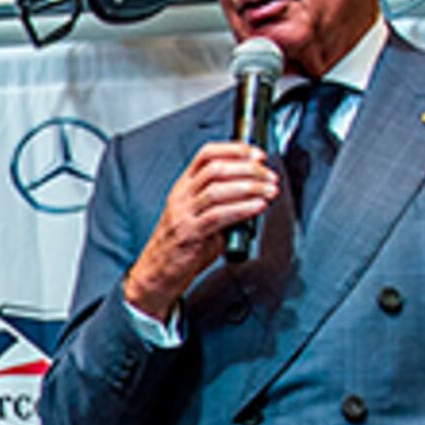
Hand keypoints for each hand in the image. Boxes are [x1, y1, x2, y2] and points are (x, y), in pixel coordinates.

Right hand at [123, 141, 283, 319]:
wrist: (156, 274)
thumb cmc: (179, 247)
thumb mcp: (198, 216)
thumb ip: (221, 205)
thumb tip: (254, 197)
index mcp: (183, 187)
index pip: (206, 155)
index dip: (234, 149)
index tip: (257, 154)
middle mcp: (181, 197)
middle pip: (216, 169)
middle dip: (248, 168)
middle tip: (268, 175)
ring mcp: (183, 215)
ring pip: (218, 190)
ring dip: (250, 187)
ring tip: (269, 190)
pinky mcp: (189, 234)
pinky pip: (218, 216)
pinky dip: (242, 209)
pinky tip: (257, 207)